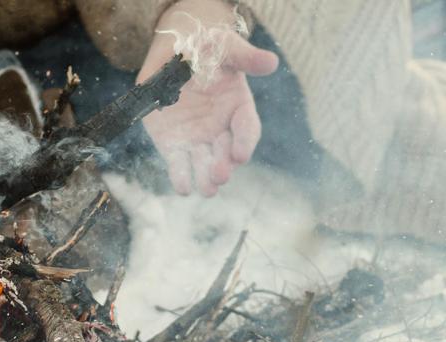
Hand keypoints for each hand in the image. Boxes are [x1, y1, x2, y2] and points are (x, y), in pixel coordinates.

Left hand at [139, 0, 278, 196]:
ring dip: (206, 178)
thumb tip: (271, 62)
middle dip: (224, 165)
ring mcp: (198, 140)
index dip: (245, 141)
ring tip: (208, 189)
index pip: (246, 128)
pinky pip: (178, 165)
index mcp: (238, 107)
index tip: (240, 154)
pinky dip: (181, 177)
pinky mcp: (174, 146)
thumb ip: (244, 57)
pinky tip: (183, 188)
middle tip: (221, 176)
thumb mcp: (225, 47)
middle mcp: (221, 129)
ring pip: (205, 164)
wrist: (174, 54)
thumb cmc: (205, 49)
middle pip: (226, 152)